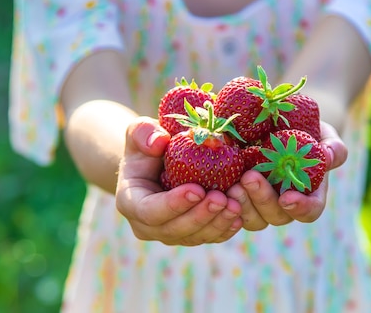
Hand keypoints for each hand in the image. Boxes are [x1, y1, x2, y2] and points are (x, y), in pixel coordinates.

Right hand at [115, 117, 242, 245]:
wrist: (156, 163)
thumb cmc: (147, 145)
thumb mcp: (139, 132)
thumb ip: (143, 133)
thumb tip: (159, 141)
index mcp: (131, 202)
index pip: (150, 210)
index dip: (174, 204)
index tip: (197, 189)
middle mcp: (148, 225)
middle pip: (175, 229)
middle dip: (200, 215)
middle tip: (222, 198)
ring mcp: (170, 233)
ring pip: (194, 236)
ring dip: (216, 223)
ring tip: (235, 205)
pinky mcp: (190, 234)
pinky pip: (208, 237)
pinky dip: (224, 228)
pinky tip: (239, 215)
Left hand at [226, 121, 347, 229]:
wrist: (275, 122)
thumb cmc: (305, 130)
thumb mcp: (322, 133)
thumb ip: (332, 146)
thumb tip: (329, 156)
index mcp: (309, 194)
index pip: (310, 211)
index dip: (301, 209)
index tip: (287, 197)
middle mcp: (284, 205)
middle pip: (277, 216)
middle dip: (262, 199)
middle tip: (249, 178)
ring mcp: (259, 204)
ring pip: (252, 218)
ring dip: (242, 204)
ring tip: (231, 184)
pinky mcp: (238, 197)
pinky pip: (231, 209)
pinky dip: (225, 201)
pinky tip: (218, 186)